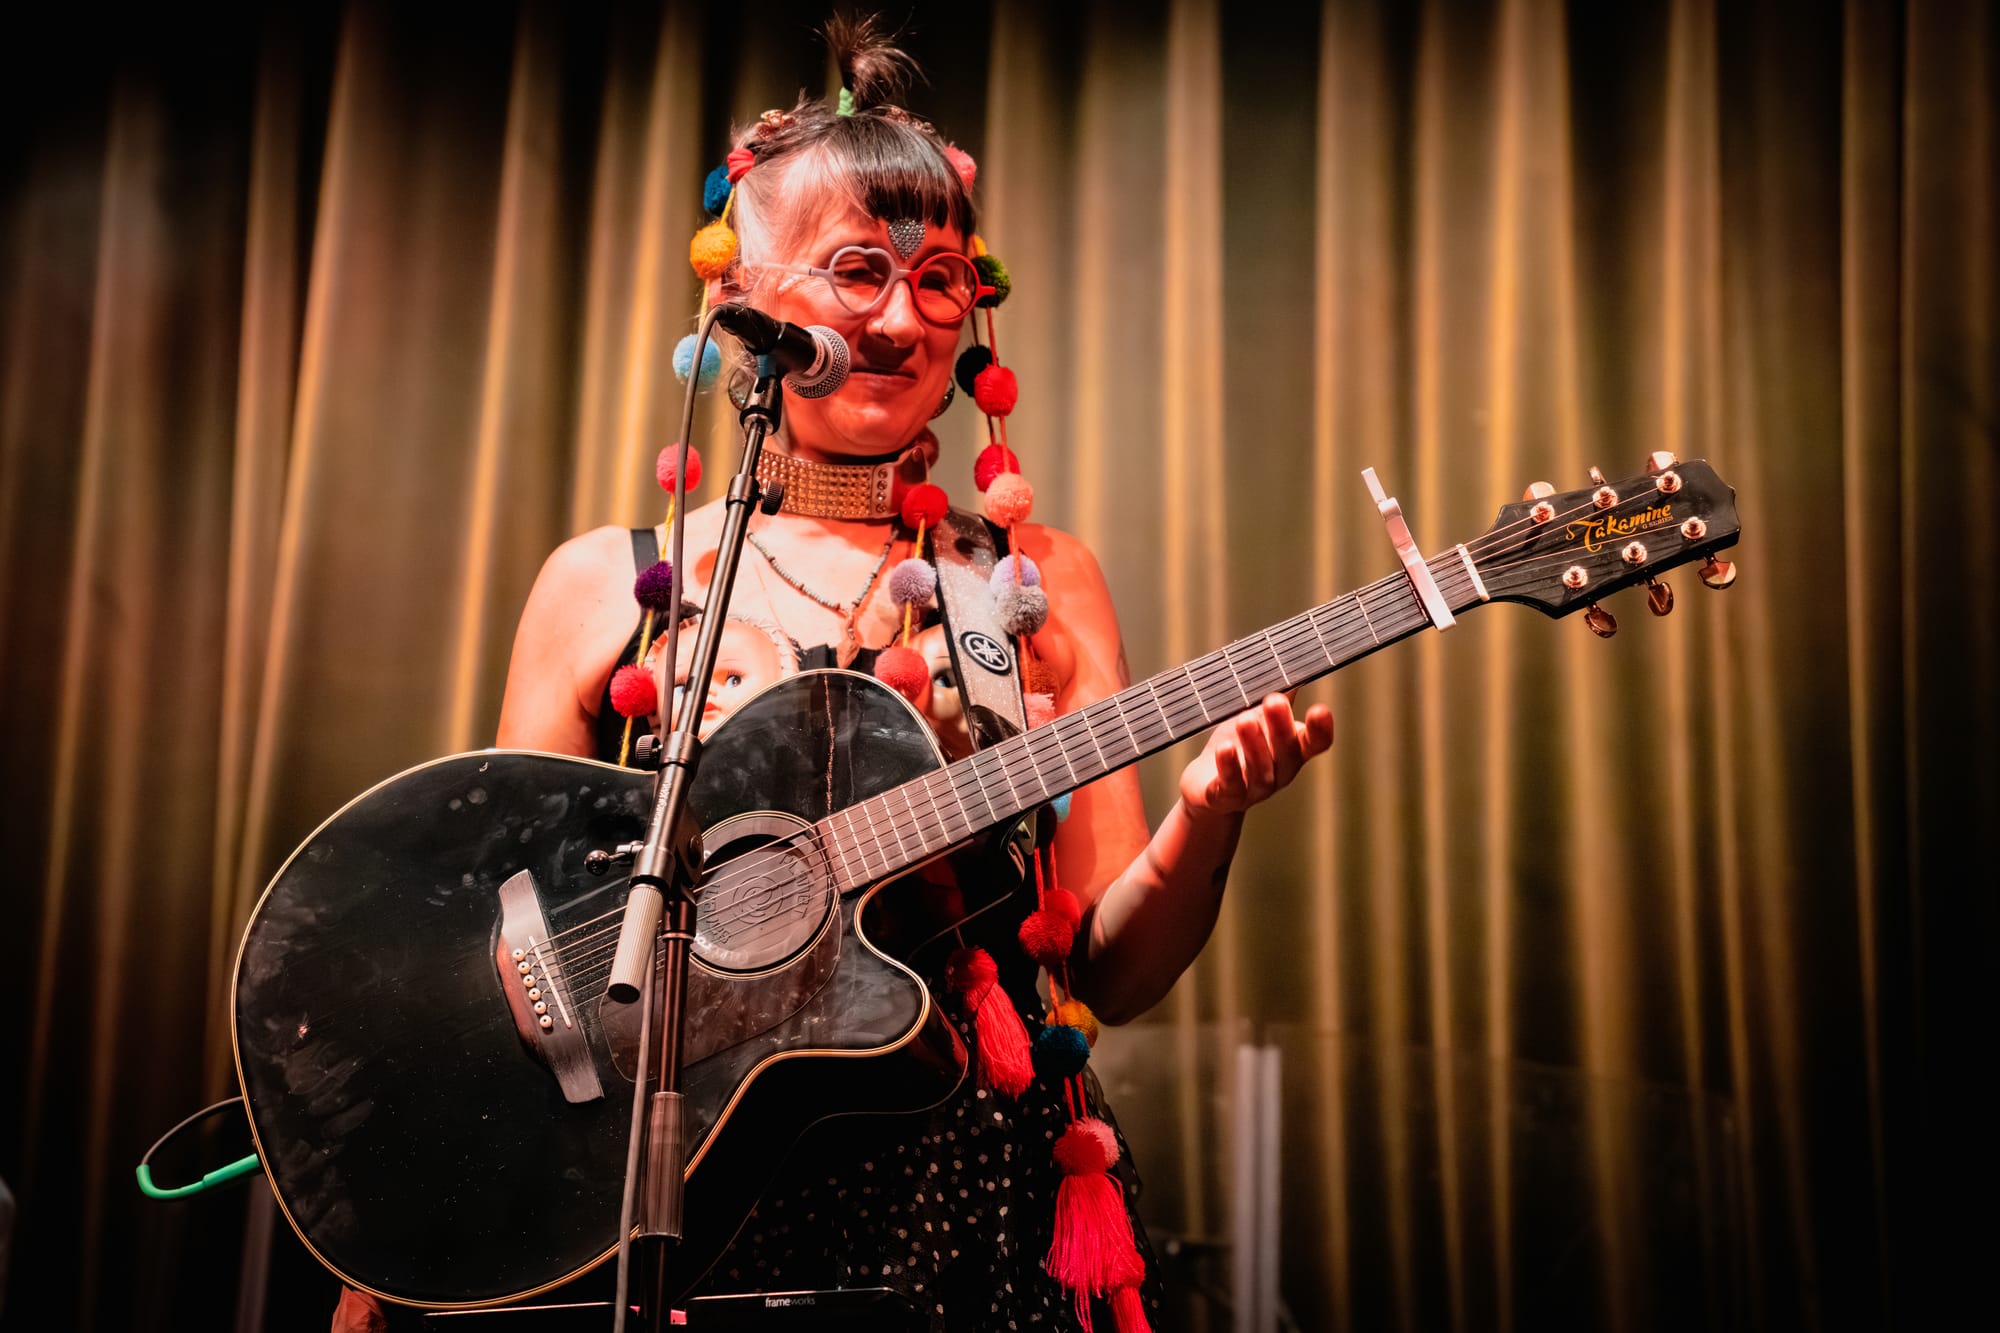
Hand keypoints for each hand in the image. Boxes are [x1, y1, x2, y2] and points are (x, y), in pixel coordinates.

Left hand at [1178, 693, 1334, 816]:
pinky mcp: (1225, 797)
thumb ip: (1278, 695)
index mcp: (1292, 750)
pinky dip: (1228, 767)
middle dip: (1281, 726)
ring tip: (1245, 719)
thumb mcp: (1259, 718)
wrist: (1207, 787)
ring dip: (1254, 744)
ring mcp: (1254, 788)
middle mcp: (1279, 771)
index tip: (1321, 709)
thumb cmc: (1238, 746)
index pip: (1315, 743)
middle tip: (1274, 700)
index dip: (1321, 729)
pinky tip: (1224, 748)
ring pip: (1259, 769)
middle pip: (1287, 752)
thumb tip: (1292, 659)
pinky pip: (1230, 785)